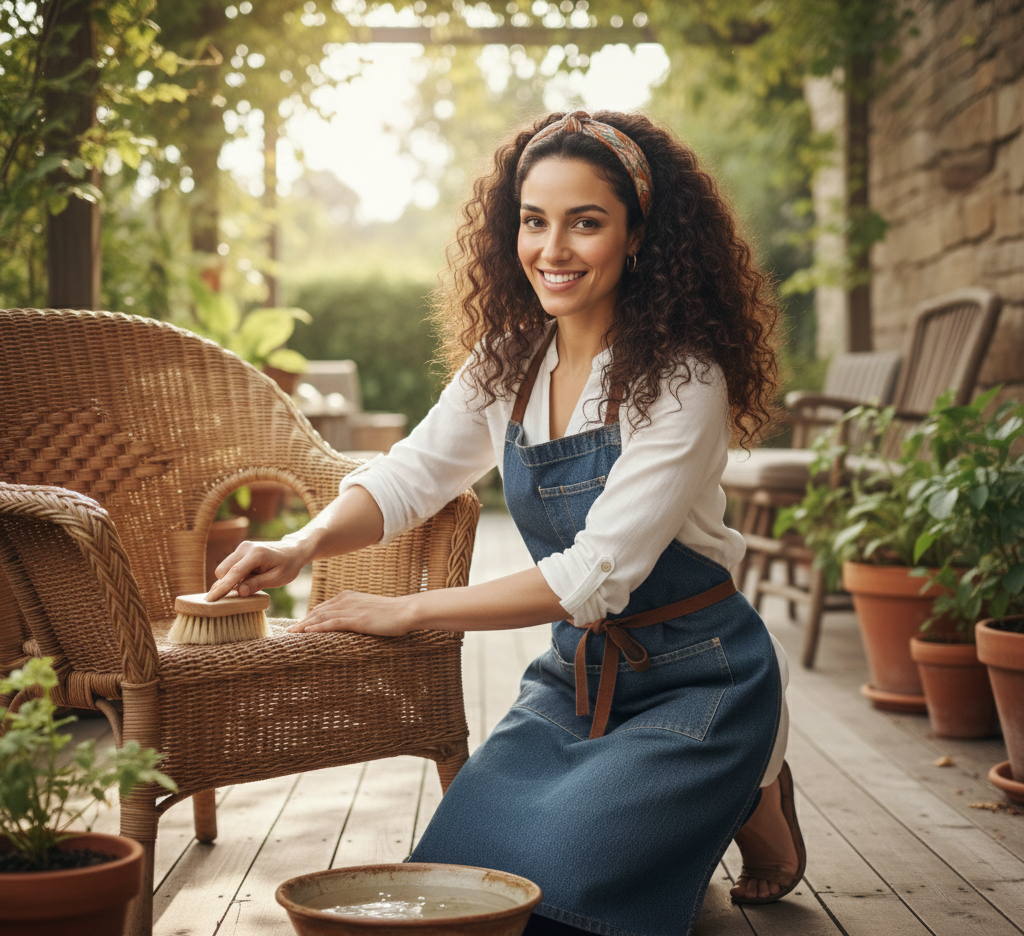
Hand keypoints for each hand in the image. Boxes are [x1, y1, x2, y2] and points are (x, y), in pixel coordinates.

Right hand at [205, 538, 307, 600]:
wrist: (293, 551)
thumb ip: (258, 584)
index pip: (234, 573)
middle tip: (239, 595)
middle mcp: (246, 548)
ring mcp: (242, 548)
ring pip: (224, 569)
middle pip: (223, 571)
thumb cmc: (288, 566)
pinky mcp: (240, 550)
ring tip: (249, 585)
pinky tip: (246, 580)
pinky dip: (233, 576)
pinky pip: (229, 566)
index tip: (210, 600)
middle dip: (225, 585)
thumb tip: (239, 592)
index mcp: (256, 554)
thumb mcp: (277, 578)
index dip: (221, 588)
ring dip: (229, 581)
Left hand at [285, 591, 416, 636]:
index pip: (322, 607)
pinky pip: (333, 623)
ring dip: (304, 626)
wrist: (406, 610)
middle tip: (289, 632)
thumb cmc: (392, 613)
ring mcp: (351, 609)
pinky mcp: (357, 619)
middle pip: (317, 611)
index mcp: (348, 596)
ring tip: (291, 634)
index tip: (298, 626)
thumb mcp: (369, 610)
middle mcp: (346, 600)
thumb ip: (356, 613)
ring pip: (321, 617)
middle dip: (302, 622)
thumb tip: (348, 624)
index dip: (309, 617)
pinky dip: (318, 627)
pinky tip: (307, 632)